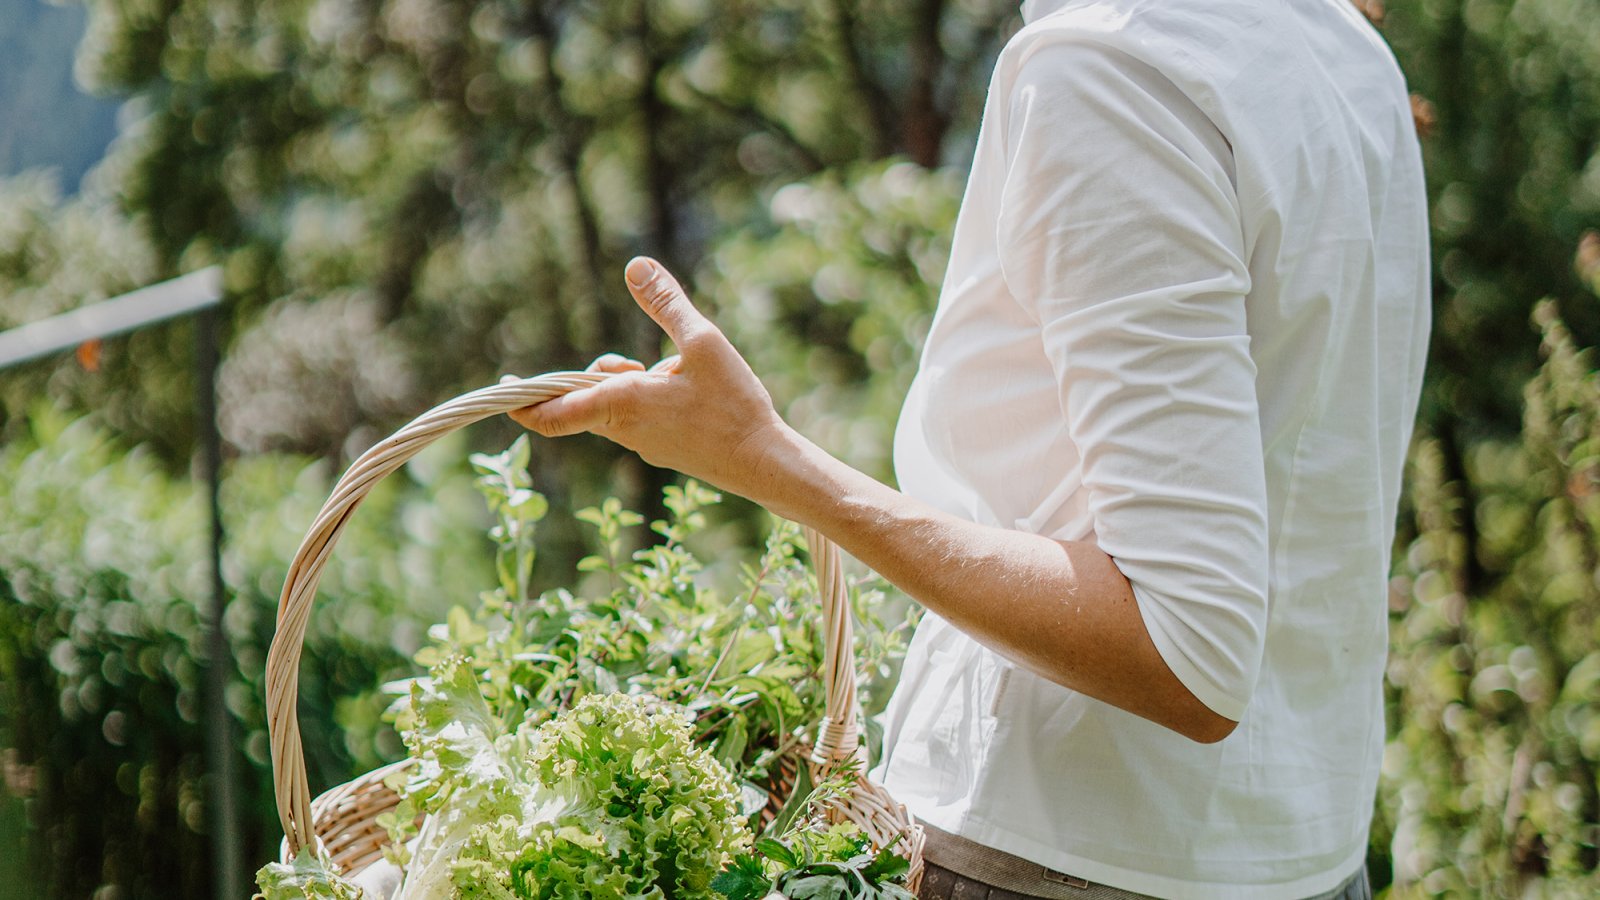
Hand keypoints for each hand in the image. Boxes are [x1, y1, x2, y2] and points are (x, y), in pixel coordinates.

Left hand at [508, 257, 791, 500]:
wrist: (763, 463)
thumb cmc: (734, 406)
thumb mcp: (704, 342)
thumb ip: (666, 304)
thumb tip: (635, 265)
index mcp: (620, 403)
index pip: (549, 415)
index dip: (521, 402)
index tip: (503, 388)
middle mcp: (622, 429)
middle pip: (583, 399)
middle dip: (596, 374)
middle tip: (631, 362)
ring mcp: (641, 445)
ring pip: (610, 407)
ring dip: (624, 384)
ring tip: (670, 373)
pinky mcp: (661, 449)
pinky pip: (635, 418)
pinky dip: (645, 398)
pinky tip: (688, 391)